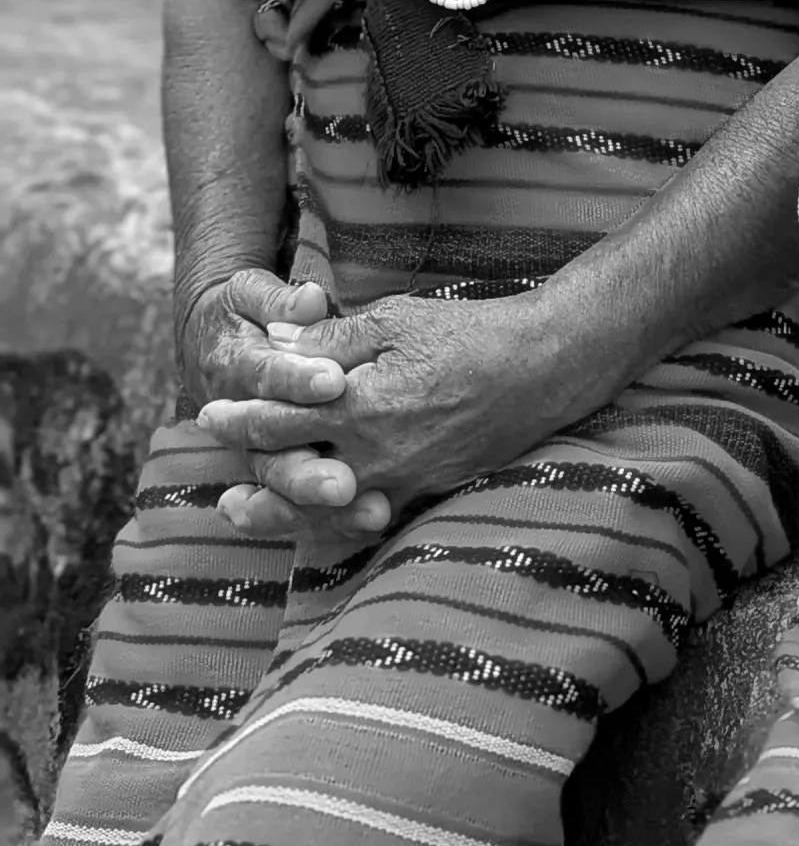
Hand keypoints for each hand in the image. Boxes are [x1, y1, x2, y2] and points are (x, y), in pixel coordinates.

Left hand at [198, 289, 573, 533]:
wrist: (541, 366)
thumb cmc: (468, 334)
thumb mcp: (395, 319)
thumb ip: (332, 339)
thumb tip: (277, 346)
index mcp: (359, 405)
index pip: (280, 419)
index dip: (240, 419)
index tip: (210, 415)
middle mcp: (373, 452)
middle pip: (292, 474)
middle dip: (252, 478)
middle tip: (220, 489)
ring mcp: (401, 480)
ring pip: (324, 509)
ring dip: (281, 515)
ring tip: (246, 515)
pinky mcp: (428, 491)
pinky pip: (369, 519)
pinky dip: (336, 526)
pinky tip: (321, 523)